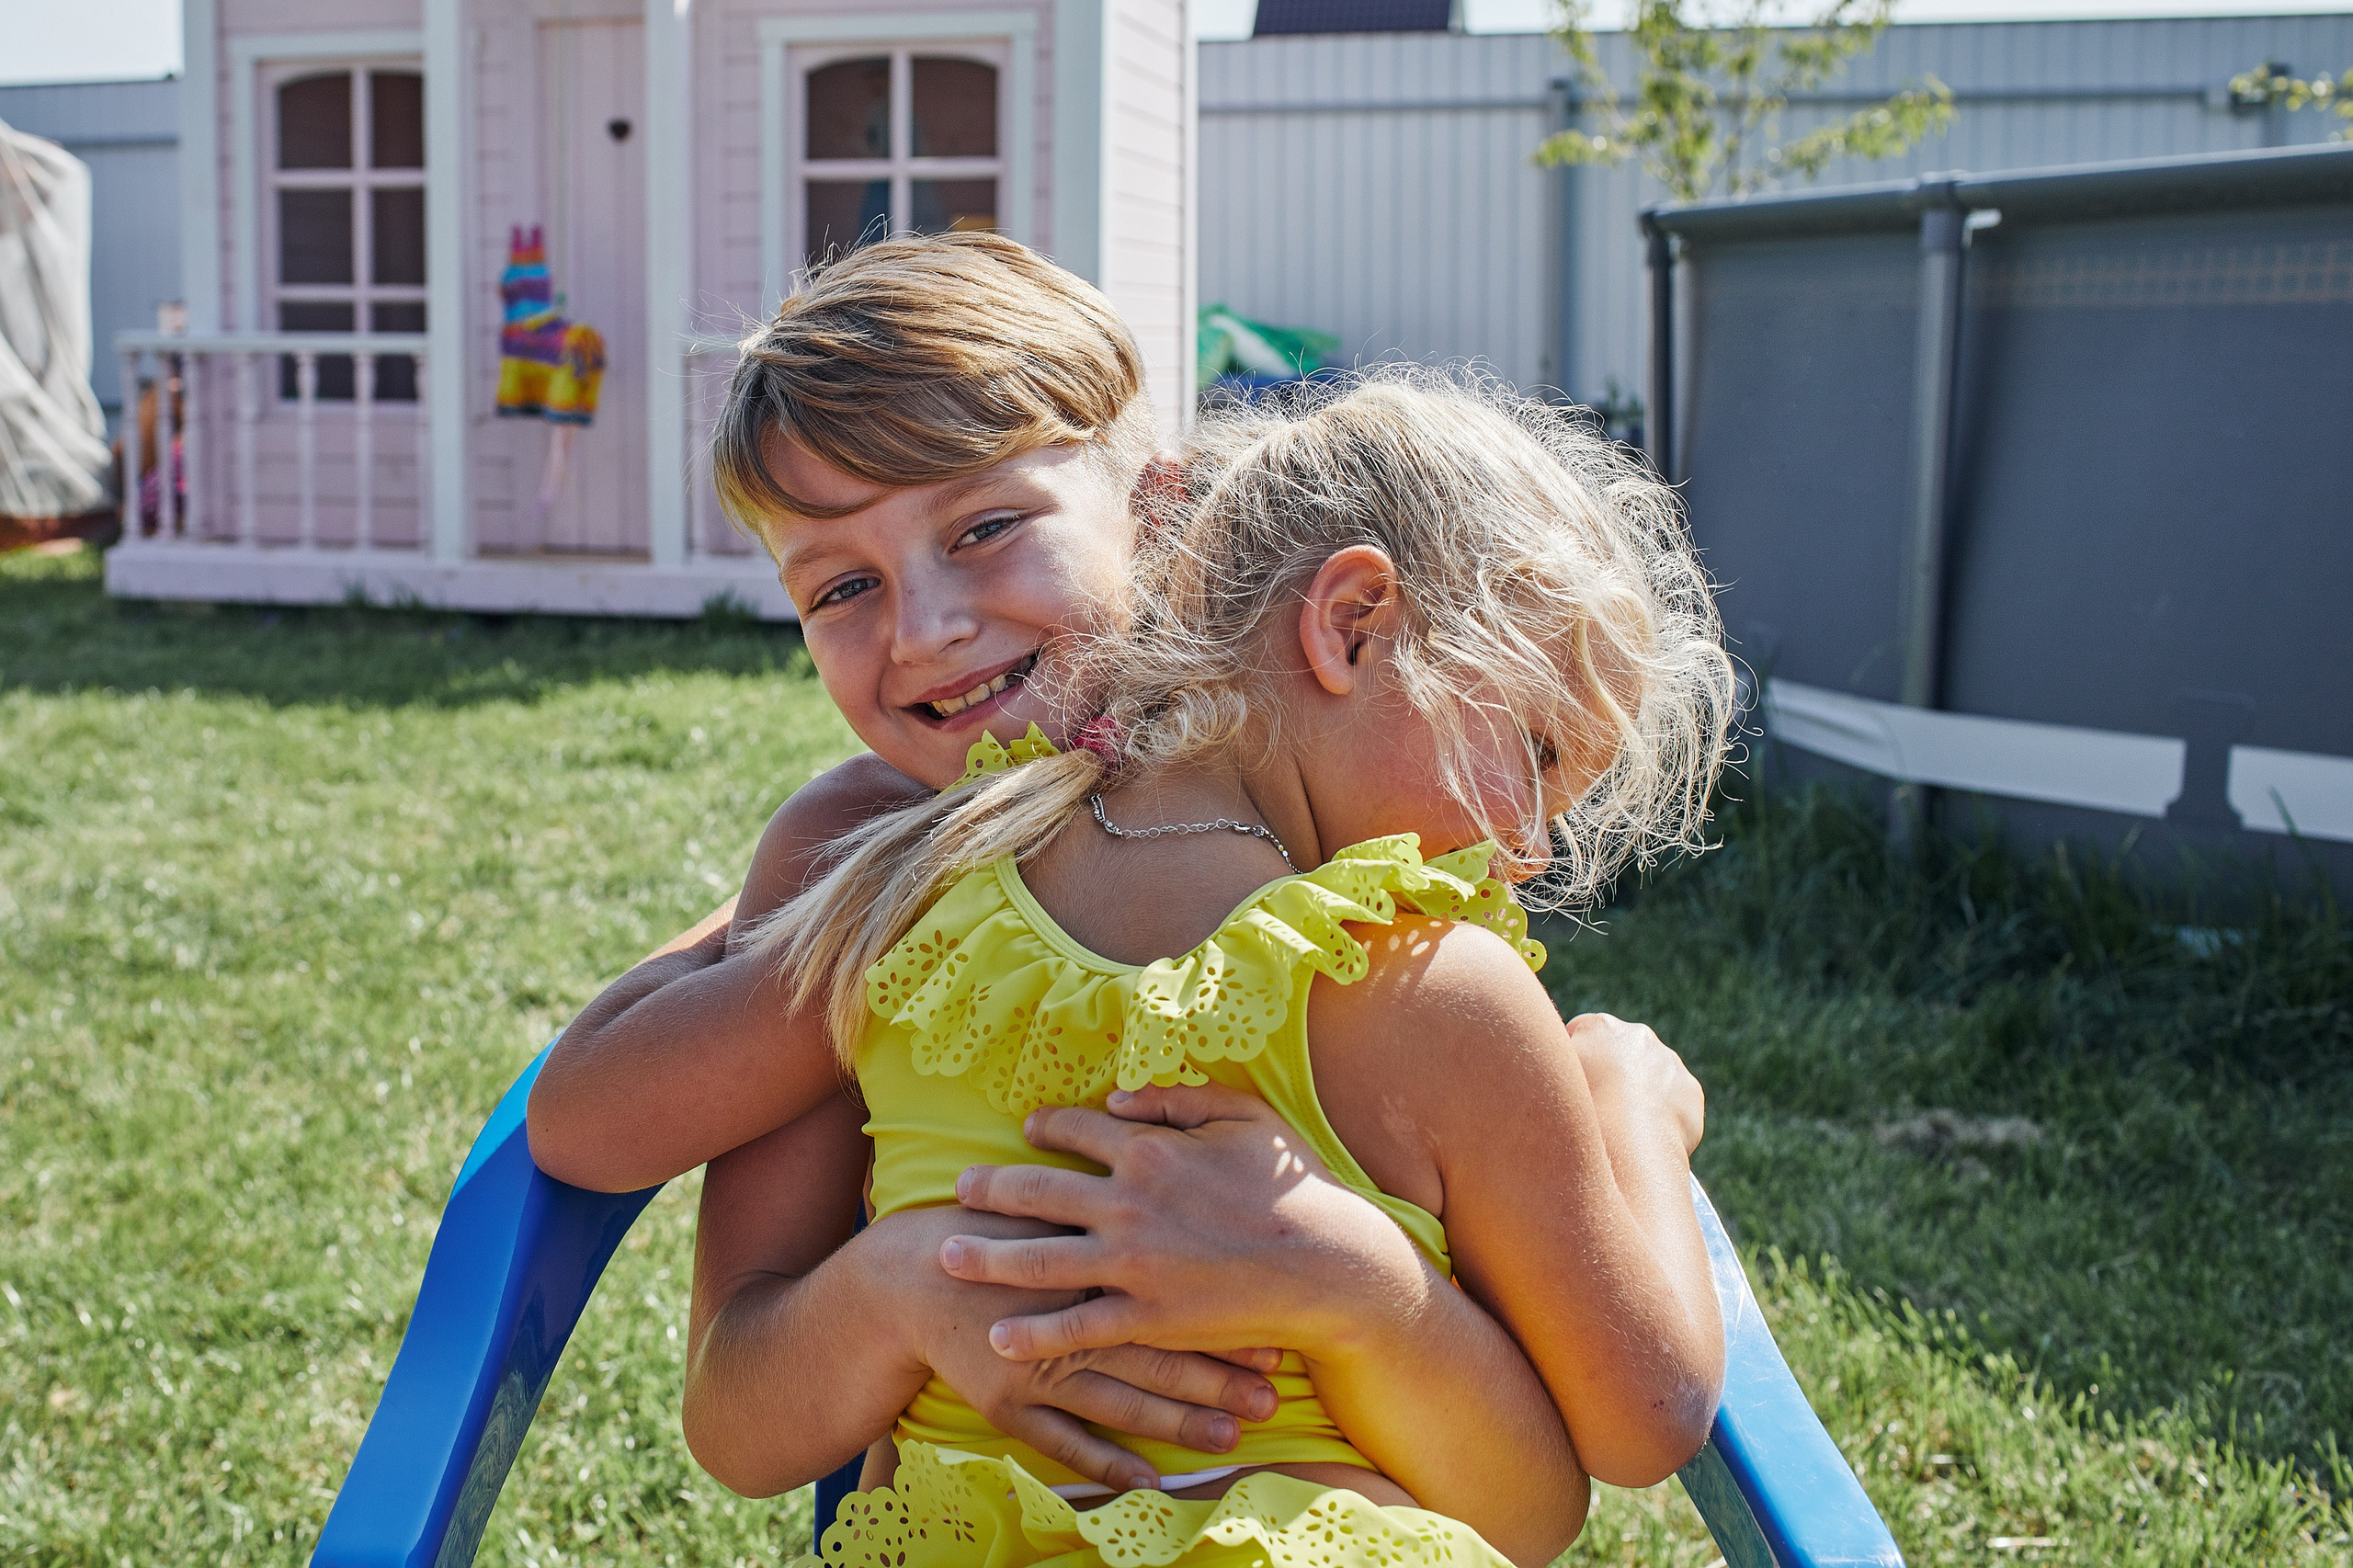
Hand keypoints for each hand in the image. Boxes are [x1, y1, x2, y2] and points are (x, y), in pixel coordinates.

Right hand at [866, 1206, 1279, 1493]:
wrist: (909, 1278)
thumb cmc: (985, 1229)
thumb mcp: (1048, 1199)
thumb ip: (1102, 1192)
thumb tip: (1175, 1168)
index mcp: (1084, 1266)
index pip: (1169, 1300)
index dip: (1222, 1322)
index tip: (1272, 1339)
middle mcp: (1067, 1321)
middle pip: (1157, 1357)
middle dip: (1218, 1380)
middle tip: (1271, 1398)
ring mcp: (1038, 1370)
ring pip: (1122, 1404)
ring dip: (1179, 1424)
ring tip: (1231, 1437)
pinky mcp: (1010, 1406)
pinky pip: (1067, 1443)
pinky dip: (1109, 1464)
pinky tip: (1150, 1482)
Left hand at [941, 1081, 1432, 1364]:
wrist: (1331, 1264)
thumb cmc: (1294, 1186)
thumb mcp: (1245, 1117)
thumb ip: (1177, 1099)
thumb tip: (1115, 1096)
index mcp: (1149, 1152)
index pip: (1078, 1130)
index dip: (1047, 1127)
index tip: (1028, 1130)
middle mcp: (1128, 1206)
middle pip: (1037, 1194)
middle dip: (990, 1190)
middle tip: (957, 1188)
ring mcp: (1133, 1266)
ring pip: (1039, 1262)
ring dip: (987, 1257)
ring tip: (947, 1256)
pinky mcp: (1147, 1319)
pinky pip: (1076, 1328)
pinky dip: (1033, 1333)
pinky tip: (998, 1335)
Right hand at [1567, 1012, 1703, 1155]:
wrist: (1626, 1140)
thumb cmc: (1579, 1108)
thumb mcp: (1550, 1079)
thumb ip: (1555, 1064)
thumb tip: (1553, 1062)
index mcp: (1600, 1027)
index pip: (1582, 1034)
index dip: (1575, 1060)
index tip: (1571, 1085)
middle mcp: (1638, 1035)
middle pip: (1621, 1052)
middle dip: (1612, 1072)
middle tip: (1599, 1107)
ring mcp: (1669, 1061)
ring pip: (1651, 1075)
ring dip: (1641, 1093)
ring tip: (1624, 1127)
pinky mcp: (1689, 1089)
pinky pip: (1675, 1100)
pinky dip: (1664, 1114)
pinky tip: (1647, 1135)